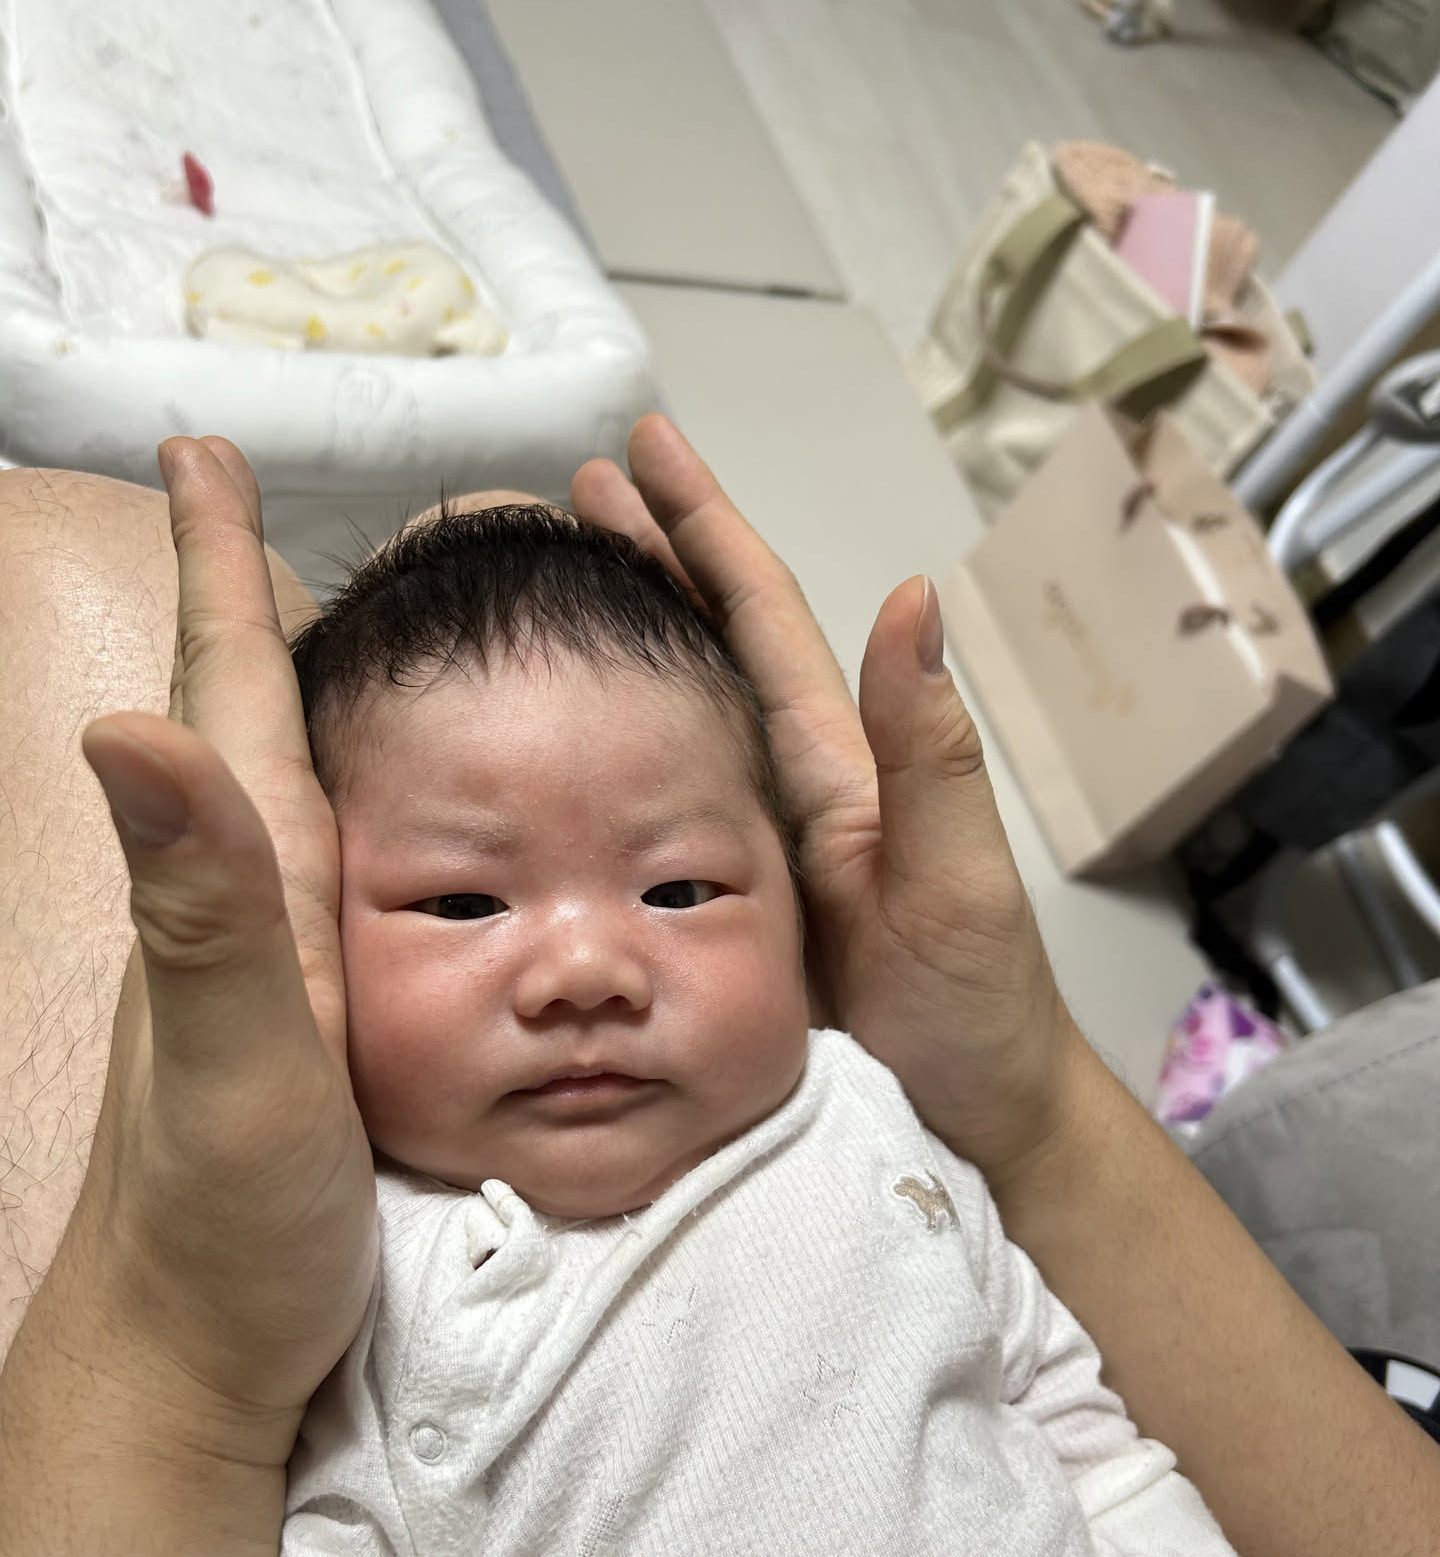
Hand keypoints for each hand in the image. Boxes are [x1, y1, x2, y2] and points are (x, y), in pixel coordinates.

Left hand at [74, 437, 374, 1445]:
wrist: (199, 1364)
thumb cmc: (221, 1229)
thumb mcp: (233, 1060)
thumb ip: (201, 901)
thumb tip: (125, 716)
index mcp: (241, 884)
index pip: (231, 694)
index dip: (221, 571)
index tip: (199, 452)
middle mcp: (237, 905)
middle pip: (243, 717)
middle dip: (249, 599)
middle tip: (252, 501)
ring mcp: (260, 966)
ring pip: (276, 790)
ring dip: (285, 690)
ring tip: (307, 617)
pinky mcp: (296, 1022)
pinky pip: (321, 873)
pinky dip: (339, 805)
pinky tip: (356, 816)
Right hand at [571, 414, 1077, 1181]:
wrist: (971, 1107)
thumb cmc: (970, 1000)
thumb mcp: (954, 872)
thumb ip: (928, 749)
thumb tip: (913, 595)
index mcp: (832, 758)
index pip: (759, 614)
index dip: (704, 527)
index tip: (646, 448)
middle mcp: (789, 780)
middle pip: (709, 641)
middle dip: (649, 553)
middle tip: (572, 486)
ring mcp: (752, 838)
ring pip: (678, 711)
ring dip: (626, 634)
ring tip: (553, 579)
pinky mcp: (721, 901)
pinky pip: (655, 803)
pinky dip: (614, 746)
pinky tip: (567, 740)